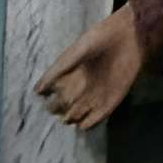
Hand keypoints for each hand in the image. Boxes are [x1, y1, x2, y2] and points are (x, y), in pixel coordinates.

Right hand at [38, 4, 142, 130]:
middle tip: (58, 107)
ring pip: (76, 117)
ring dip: (71, 120)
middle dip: (58, 112)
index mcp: (69, 77)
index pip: (53, 99)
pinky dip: (86, 124)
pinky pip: (94, 121)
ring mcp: (94, 97)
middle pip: (63, 110)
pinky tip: (82, 121)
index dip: (49, 103)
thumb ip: (56, 72)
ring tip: (70, 114)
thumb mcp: (72, 54)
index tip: (45, 100)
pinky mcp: (110, 103)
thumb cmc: (97, 40)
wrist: (126, 37)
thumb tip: (36, 91)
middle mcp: (80, 89)